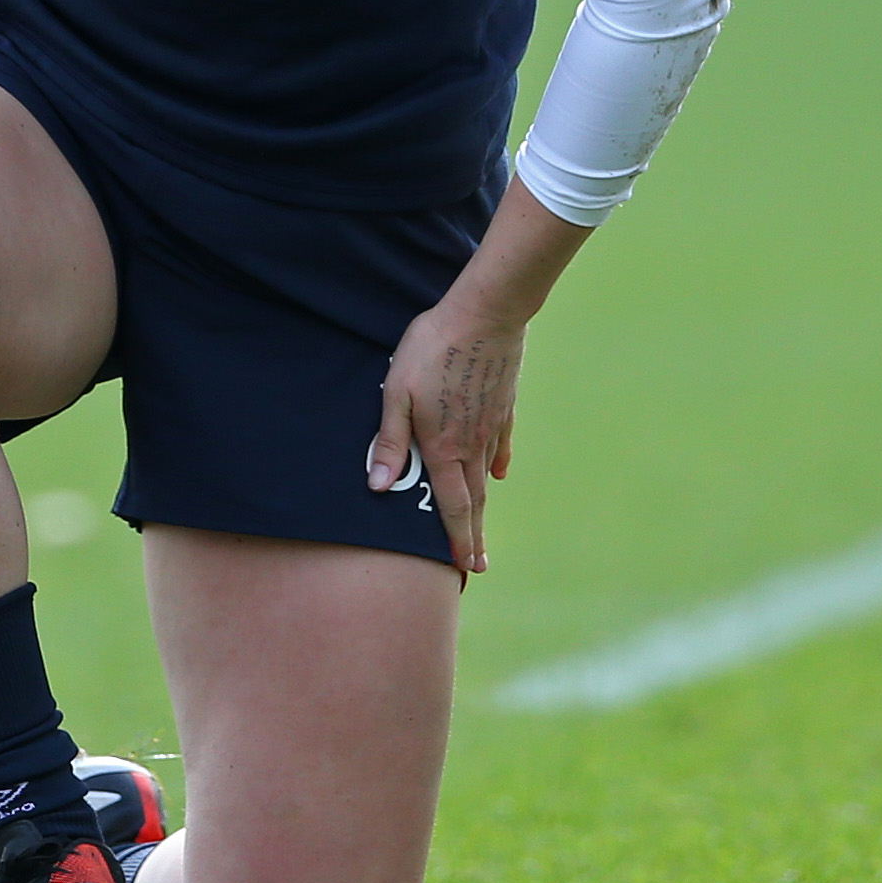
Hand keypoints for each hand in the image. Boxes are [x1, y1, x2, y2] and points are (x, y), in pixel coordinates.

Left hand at [363, 180, 589, 574]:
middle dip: (473, 537)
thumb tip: (377, 488)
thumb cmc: (432, 348)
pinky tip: (498, 472)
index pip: (452, 507)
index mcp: (445, 447)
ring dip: (483, 506)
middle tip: (478, 567)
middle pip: (474, 501)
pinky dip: (498, 463)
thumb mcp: (396, 391)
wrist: (486, 312)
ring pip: (486, 475)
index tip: (463, 570)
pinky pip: (501, 444)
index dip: (455, 542)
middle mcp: (473, 445)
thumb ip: (389, 441)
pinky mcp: (504, 404)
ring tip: (482, 529)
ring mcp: (492, 425)